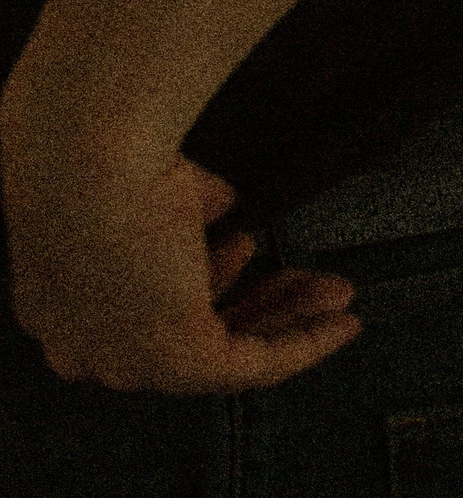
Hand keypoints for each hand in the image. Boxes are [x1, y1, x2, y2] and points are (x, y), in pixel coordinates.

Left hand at [1, 120, 359, 394]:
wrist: (87, 162)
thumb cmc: (104, 157)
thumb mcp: (157, 182)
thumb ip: (192, 206)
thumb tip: (222, 205)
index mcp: (65, 300)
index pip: (147, 304)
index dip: (209, 274)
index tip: (249, 248)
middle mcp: (90, 345)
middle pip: (193, 332)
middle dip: (260, 302)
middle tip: (308, 281)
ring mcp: (131, 359)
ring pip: (226, 351)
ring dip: (290, 319)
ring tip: (336, 292)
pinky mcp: (176, 360)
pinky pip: (253, 364)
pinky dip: (304, 344)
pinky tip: (338, 324)